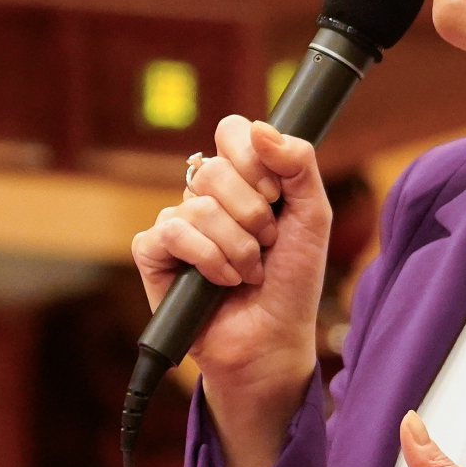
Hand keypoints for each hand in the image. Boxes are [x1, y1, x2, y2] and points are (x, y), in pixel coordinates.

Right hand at [130, 115, 330, 466]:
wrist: (273, 339)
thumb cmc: (292, 281)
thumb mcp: (313, 217)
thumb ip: (299, 164)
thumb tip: (261, 127)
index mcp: (243, 179)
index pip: (232, 132)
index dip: (254, 160)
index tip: (276, 195)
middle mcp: (205, 195)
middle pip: (215, 169)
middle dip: (253, 215)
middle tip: (266, 244)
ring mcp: (177, 222)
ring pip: (197, 206)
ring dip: (236, 247)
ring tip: (248, 272)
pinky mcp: (152, 253)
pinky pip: (170, 233)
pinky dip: (205, 259)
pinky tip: (219, 282)